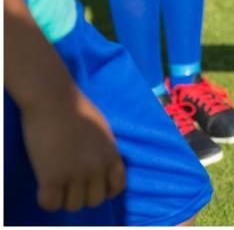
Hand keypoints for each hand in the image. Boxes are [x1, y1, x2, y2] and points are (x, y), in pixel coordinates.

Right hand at [20, 88, 125, 211]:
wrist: (54, 100)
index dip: (105, 191)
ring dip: (64, 199)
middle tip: (70, 185)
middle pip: (94, 200)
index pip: (117, 187)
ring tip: (56, 186)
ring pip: (73, 205)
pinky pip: (51, 203)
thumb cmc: (77, 108)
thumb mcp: (103, 131)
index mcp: (112, 155)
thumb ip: (103, 150)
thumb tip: (99, 166)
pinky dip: (47, 200)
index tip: (92, 187)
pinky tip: (44, 187)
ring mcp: (75, 174)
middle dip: (83, 196)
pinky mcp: (51, 177)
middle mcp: (97, 168)